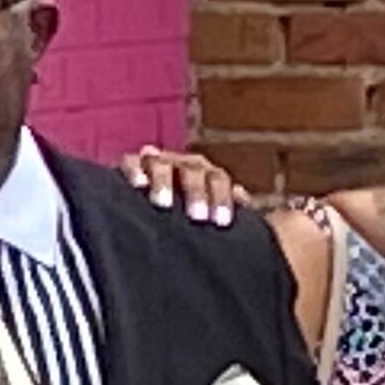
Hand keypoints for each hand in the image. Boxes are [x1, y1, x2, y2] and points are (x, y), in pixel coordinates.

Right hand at [122, 147, 250, 224]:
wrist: (143, 212)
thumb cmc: (186, 219)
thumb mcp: (211, 217)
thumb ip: (234, 212)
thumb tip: (254, 207)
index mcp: (205, 176)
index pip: (218, 179)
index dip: (221, 198)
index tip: (221, 222)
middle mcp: (182, 165)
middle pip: (193, 170)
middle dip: (196, 192)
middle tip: (197, 216)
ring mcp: (155, 163)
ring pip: (162, 165)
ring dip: (164, 182)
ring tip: (163, 203)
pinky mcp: (129, 166)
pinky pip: (132, 162)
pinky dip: (135, 171)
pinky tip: (138, 185)